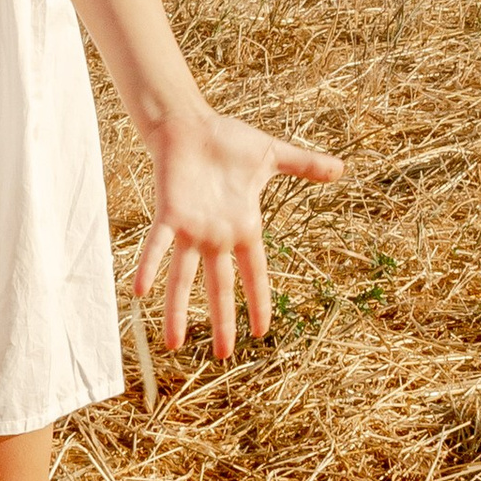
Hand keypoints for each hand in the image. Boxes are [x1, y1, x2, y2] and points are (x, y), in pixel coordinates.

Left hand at [134, 107, 343, 359]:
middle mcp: (217, 237)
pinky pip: (158, 246)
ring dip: (177, 310)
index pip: (255, 274)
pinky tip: (139, 290)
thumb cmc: (228, 141)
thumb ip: (304, 165)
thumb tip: (341, 168)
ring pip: (183, 277)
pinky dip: (148, 266)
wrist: (192, 124)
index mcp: (243, 228)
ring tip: (172, 345)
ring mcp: (192, 229)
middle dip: (221, 322)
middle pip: (220, 287)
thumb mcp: (273, 156)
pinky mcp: (170, 215)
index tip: (261, 333)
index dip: (259, 302)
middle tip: (222, 356)